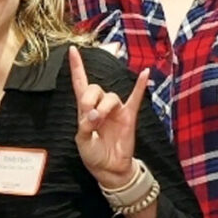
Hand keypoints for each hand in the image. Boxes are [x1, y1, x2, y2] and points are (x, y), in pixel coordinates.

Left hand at [67, 46, 148, 187]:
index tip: (72, 50)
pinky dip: (140, 86)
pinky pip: (136, 98)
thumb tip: (94, 114)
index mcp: (84, 109)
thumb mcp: (82, 141)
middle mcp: (100, 106)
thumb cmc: (93, 154)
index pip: (79, 83)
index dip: (76, 67)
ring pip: (111, 96)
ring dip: (104, 107)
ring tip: (101, 121)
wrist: (109, 168)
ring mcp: (115, 110)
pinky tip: (145, 73)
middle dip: (90, 99)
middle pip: (95, 88)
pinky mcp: (129, 116)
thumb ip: (85, 126)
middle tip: (90, 116)